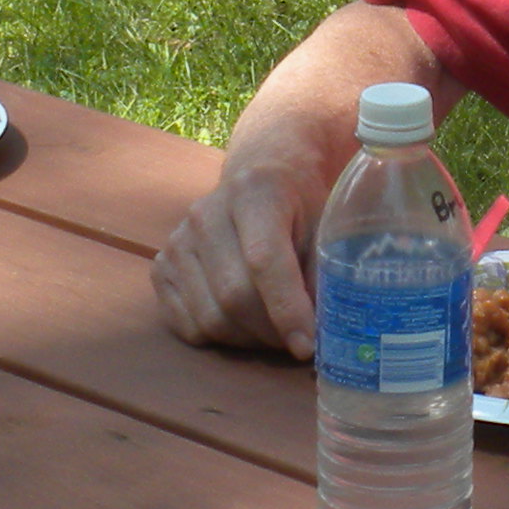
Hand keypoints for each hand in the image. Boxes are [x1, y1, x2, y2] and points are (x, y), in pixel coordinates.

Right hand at [149, 2, 456, 361]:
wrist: (267, 163)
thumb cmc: (310, 194)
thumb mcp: (331, 217)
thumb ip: (332, 266)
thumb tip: (343, 326)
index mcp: (256, 190)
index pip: (266, 262)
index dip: (288, 310)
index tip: (308, 346)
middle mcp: (208, 212)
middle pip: (236, 297)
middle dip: (274, 333)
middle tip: (304, 344)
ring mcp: (180, 239)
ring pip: (211, 317)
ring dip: (251, 340)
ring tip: (280, 335)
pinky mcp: (165, 264)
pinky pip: (186, 322)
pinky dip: (221, 338)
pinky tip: (248, 328)